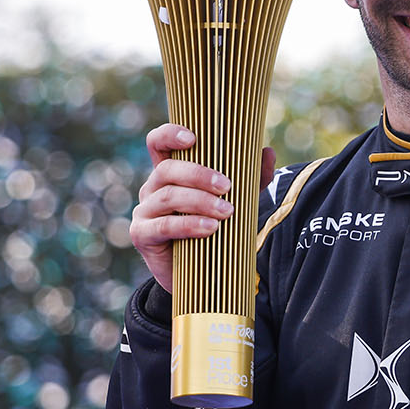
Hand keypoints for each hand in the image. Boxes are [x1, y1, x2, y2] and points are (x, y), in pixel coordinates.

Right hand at [130, 125, 275, 291]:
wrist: (200, 274)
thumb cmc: (215, 229)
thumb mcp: (236, 200)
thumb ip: (250, 179)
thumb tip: (267, 153)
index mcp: (171, 173)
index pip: (158, 143)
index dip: (169, 135)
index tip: (193, 138)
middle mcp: (153, 187)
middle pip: (167, 169)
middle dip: (199, 174)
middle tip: (226, 186)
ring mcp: (145, 210)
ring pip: (167, 196)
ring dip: (200, 201)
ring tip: (227, 212)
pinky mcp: (142, 234)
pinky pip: (164, 225)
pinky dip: (189, 225)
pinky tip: (210, 228)